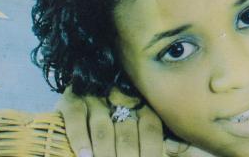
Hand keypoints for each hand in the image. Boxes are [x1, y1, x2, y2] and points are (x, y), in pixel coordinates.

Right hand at [57, 88, 215, 156]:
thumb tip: (178, 146)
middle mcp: (118, 98)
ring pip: (103, 127)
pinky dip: (80, 138)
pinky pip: (76, 117)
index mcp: (139, 105)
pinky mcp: (70, 100)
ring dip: (105, 151)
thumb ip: (159, 140)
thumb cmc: (112, 131)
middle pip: (128, 130)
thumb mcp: (137, 131)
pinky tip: (84, 155)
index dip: (151, 150)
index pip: (151, 126)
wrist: (73, 115)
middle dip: (128, 155)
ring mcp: (94, 98)